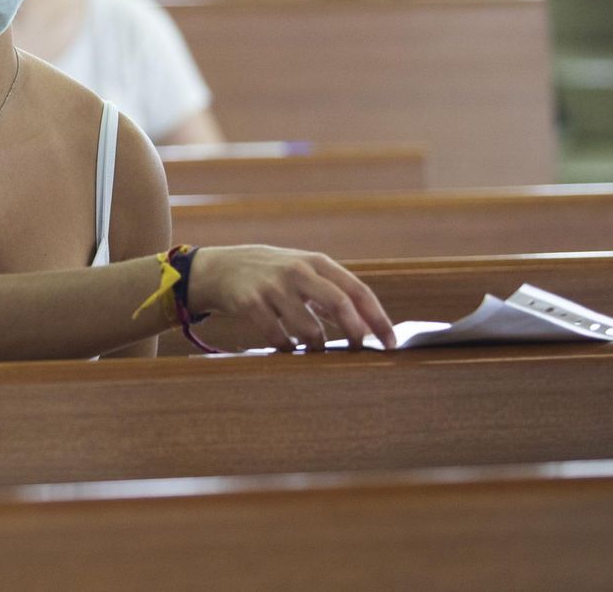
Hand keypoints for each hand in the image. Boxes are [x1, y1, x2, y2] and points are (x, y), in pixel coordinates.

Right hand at [186, 245, 397, 352]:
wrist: (219, 269)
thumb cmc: (271, 273)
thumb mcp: (302, 272)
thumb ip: (332, 293)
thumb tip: (369, 326)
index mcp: (316, 262)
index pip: (358, 290)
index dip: (378, 318)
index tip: (392, 342)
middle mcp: (297, 271)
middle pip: (340, 304)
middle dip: (356, 333)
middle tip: (360, 350)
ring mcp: (273, 287)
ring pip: (310, 329)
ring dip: (318, 346)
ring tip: (315, 348)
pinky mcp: (250, 304)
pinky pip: (279, 337)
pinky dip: (288, 349)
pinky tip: (287, 347)